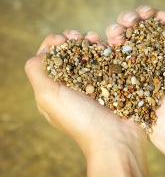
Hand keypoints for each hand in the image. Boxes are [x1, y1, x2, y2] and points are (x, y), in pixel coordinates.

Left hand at [25, 29, 145, 154]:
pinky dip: (107, 51)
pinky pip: (108, 61)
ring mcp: (95, 85)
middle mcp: (74, 86)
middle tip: (81, 37)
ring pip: (90, 55)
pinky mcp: (113, 84)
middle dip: (74, 40)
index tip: (64, 40)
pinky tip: (108, 46)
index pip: (49, 58)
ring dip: (91, 42)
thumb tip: (41, 54)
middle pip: (70, 54)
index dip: (54, 44)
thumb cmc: (80, 120)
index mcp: (55, 90)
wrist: (115, 139)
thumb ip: (36, 72)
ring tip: (97, 40)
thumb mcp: (47, 97)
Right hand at [105, 6, 164, 152]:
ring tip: (114, 37)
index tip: (140, 16)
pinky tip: (102, 45)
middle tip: (123, 27)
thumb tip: (158, 14)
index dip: (140, 15)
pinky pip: (109, 64)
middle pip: (130, 32)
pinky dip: (104, 51)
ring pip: (118, 45)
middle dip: (124, 22)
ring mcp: (133, 70)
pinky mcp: (122, 83)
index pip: (147, 24)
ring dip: (113, 34)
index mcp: (162, 47)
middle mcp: (147, 57)